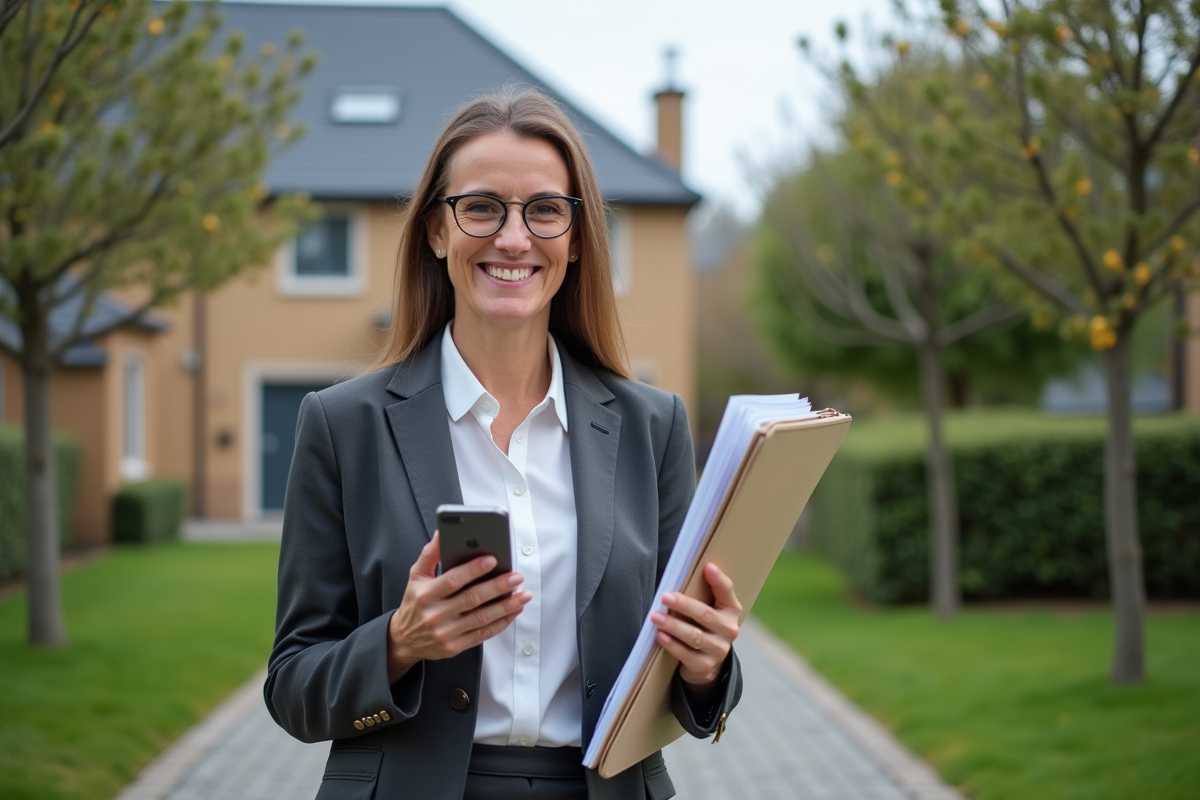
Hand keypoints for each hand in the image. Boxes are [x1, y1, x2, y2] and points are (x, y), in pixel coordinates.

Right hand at [386, 532, 531, 682]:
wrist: (404, 639)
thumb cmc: (415, 602)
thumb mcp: (415, 576)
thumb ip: (430, 554)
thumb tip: (442, 533)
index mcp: (427, 594)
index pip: (452, 580)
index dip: (473, 570)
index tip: (492, 559)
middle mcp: (436, 614)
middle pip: (472, 599)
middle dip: (497, 587)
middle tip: (516, 577)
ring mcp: (446, 633)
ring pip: (481, 618)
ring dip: (506, 607)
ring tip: (523, 595)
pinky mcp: (455, 647)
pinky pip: (482, 634)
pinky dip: (501, 623)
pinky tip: (514, 612)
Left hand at [650, 562, 741, 686]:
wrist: (707, 660)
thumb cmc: (703, 624)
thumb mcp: (708, 607)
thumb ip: (701, 592)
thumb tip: (677, 574)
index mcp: (731, 609)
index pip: (726, 591)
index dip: (718, 580)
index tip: (707, 567)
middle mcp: (729, 629)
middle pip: (705, 615)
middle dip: (684, 605)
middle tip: (665, 597)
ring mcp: (719, 649)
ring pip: (694, 636)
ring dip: (673, 625)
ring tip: (655, 617)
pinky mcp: (706, 665)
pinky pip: (687, 654)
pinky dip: (672, 645)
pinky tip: (660, 636)